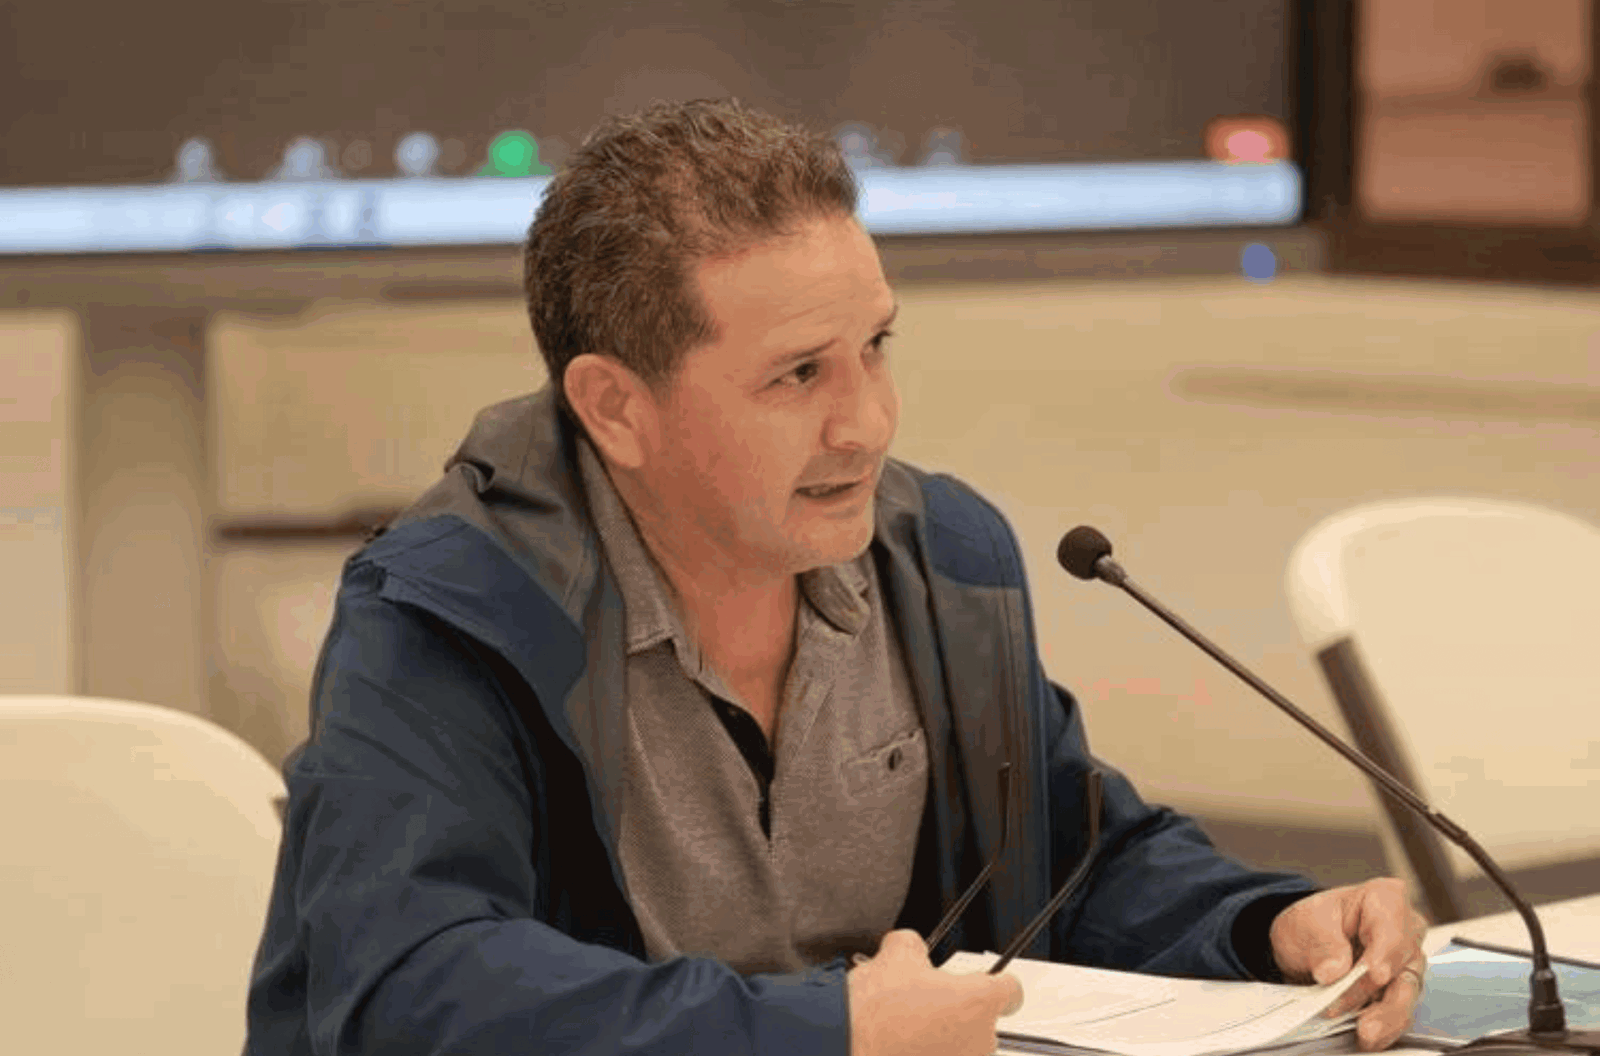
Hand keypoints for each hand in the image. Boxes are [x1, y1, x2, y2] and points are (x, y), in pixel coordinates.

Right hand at [847, 929, 1024, 1055]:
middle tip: (927, 1007)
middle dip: (960, 1015)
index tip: (987, 985)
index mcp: (979, 1002)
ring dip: (944, 1041)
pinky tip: (902, 1048)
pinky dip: (926, 1055)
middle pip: (984, 1024)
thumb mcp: (896, 953)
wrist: (845, 1044)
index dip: (997, 984)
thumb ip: (916, 946)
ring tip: (909, 1031)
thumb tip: (913, 950)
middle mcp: (981, 1041)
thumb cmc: (875, 1007)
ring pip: (963, 1049)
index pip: (1012, 991)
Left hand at [1268, 878, 1429, 1051]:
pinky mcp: (1399, 993)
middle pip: (1403, 966)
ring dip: (1386, 1017)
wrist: (1305, 946)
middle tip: (1359, 1012)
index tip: (1374, 974)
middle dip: (1380, 993)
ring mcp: (1405, 966)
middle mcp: (1405, 933)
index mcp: (1386, 900)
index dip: (1386, 953)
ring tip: (1366, 1034)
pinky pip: (1398, 1013)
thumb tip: (1333, 971)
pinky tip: (1368, 1039)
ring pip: (1406, 995)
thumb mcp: (1306, 922)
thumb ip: (1322, 943)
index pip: (1393, 926)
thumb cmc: (1314, 924)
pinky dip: (1383, 1027)